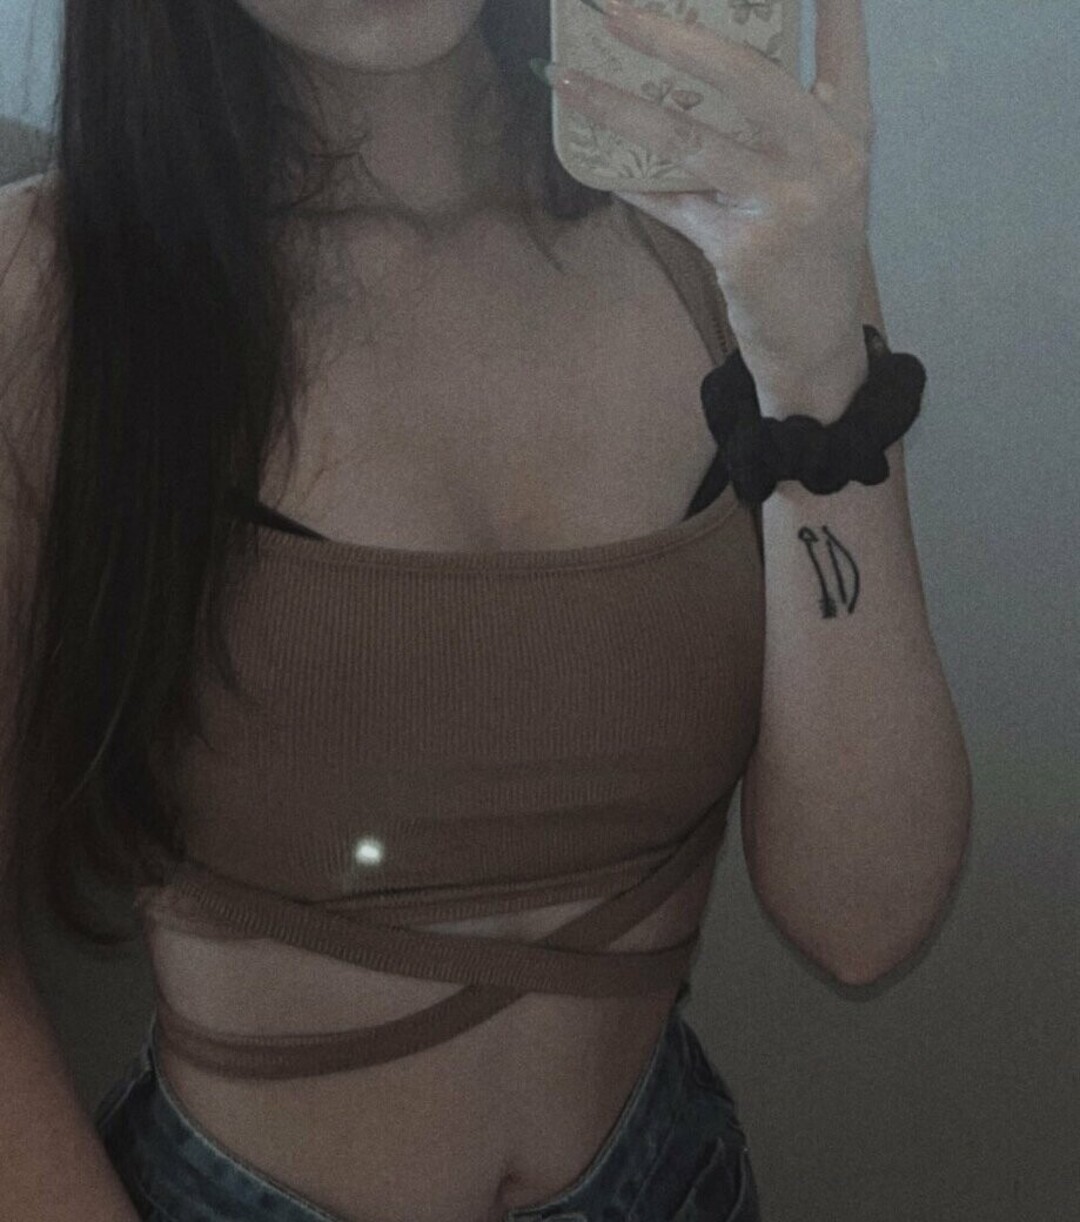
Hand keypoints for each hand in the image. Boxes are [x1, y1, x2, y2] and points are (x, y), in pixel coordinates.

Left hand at [548, 0, 875, 415]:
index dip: (828, 0)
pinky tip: (599, 168)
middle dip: (673, 36)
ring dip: (618, 108)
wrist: (817, 345)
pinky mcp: (744, 250)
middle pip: (745, 75)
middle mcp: (825, 156)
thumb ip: (778, 133)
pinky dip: (633, 185)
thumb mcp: (815, 185)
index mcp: (848, 130)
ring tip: (567, 78)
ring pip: (688, 139)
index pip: (842, 43)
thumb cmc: (809, 256)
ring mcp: (784, 203)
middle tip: (614, 9)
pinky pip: (672, 205)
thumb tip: (689, 82)